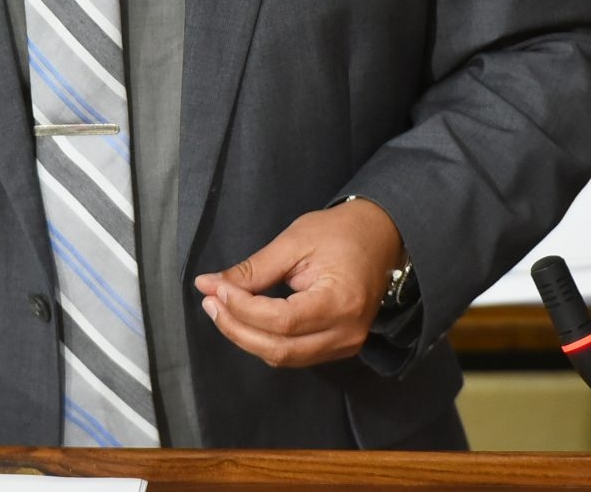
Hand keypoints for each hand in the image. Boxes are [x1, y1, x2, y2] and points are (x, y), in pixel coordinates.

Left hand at [193, 198, 403, 366]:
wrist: (381, 237)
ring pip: (284, 357)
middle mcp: (346, 333)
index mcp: (340, 302)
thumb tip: (209, 284)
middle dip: (237, 329)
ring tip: (222, 309)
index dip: (243, 309)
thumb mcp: (294, 241)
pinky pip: (295, 354)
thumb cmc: (340, 232)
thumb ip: (254, 269)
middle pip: (280, 349)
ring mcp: (346, 345)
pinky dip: (266, 340)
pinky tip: (246, 319)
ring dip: (247, 337)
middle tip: (210, 302)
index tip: (215, 290)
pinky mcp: (339, 346)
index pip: (282, 321)